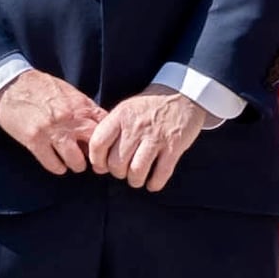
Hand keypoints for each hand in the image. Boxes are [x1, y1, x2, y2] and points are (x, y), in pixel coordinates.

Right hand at [0, 68, 103, 173]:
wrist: (9, 83)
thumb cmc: (39, 87)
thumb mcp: (68, 92)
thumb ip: (84, 109)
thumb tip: (99, 126)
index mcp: (81, 106)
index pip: (106, 130)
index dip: (107, 142)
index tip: (103, 148)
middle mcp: (70, 119)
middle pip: (95, 148)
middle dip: (95, 158)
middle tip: (91, 162)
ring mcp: (53, 131)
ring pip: (76, 162)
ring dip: (75, 164)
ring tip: (71, 162)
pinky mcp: (35, 140)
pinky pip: (53, 164)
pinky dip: (57, 167)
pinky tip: (56, 163)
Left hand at [88, 88, 208, 192]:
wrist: (181, 93)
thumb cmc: (149, 105)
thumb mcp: (126, 109)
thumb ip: (112, 128)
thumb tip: (98, 154)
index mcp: (120, 117)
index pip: (98, 144)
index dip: (97, 161)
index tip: (101, 166)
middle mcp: (135, 127)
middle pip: (117, 162)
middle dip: (118, 173)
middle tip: (123, 172)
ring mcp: (155, 137)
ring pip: (137, 171)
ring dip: (135, 180)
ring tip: (137, 179)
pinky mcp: (174, 146)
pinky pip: (161, 173)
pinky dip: (155, 183)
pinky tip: (152, 183)